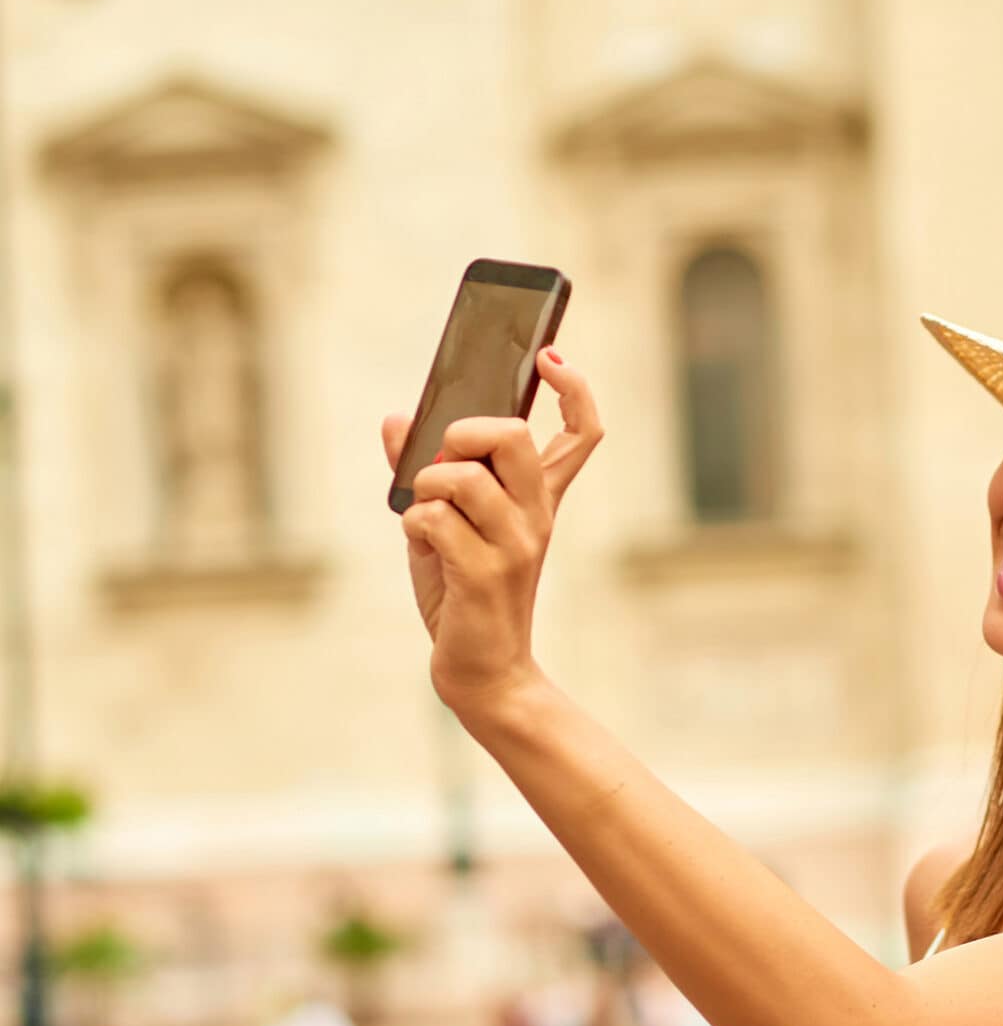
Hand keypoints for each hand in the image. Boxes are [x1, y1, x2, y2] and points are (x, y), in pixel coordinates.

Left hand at [385, 350, 605, 724]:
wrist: (483, 669)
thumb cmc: (464, 594)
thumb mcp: (443, 523)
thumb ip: (424, 472)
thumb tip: (396, 421)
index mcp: (539, 500)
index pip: (584, 434)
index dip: (575, 389)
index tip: (551, 357)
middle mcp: (538, 516)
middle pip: (514, 436)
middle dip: (463, 432)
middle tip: (445, 461)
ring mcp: (516, 544)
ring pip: (460, 476)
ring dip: (425, 487)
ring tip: (426, 515)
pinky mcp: (484, 572)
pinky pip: (432, 518)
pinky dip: (412, 524)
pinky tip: (421, 548)